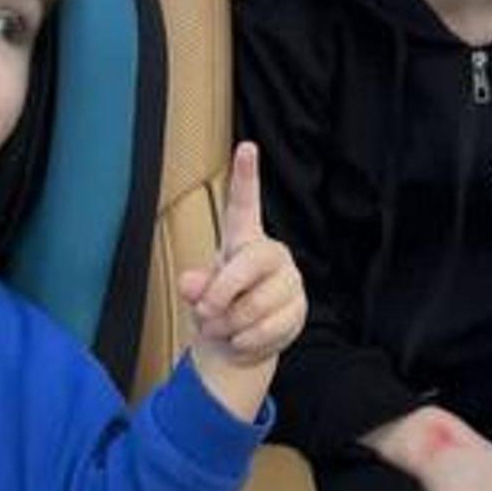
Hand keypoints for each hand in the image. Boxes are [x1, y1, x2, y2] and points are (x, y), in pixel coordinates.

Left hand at [181, 141, 306, 415]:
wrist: (239, 344)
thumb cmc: (217, 308)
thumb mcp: (199, 295)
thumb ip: (196, 286)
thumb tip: (192, 284)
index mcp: (244, 241)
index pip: (245, 204)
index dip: (246, 176)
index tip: (247, 146)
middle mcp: (271, 254)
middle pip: (246, 267)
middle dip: (221, 295)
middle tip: (206, 313)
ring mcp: (289, 282)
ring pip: (254, 305)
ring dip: (230, 325)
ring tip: (225, 328)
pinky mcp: (299, 309)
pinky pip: (266, 327)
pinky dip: (245, 340)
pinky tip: (243, 338)